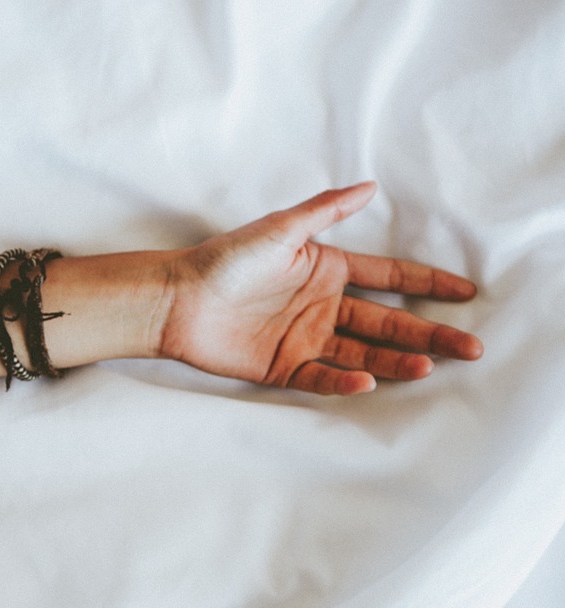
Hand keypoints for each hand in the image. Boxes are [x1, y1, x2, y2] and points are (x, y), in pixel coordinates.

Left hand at [159, 182, 483, 394]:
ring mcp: (305, 339)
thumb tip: (369, 186)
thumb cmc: (225, 259)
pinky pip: (322, 378)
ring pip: (362, 354)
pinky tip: (369, 381)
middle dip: (429, 334)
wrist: (179, 298)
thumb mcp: (280, 229)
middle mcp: (322, 307)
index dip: (427, 284)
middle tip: (469, 348)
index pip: (388, 279)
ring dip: (395, 361)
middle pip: (387, 323)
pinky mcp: (283, 367)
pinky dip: (345, 381)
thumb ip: (325, 211)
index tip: (465, 292)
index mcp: (326, 271)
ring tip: (427, 366)